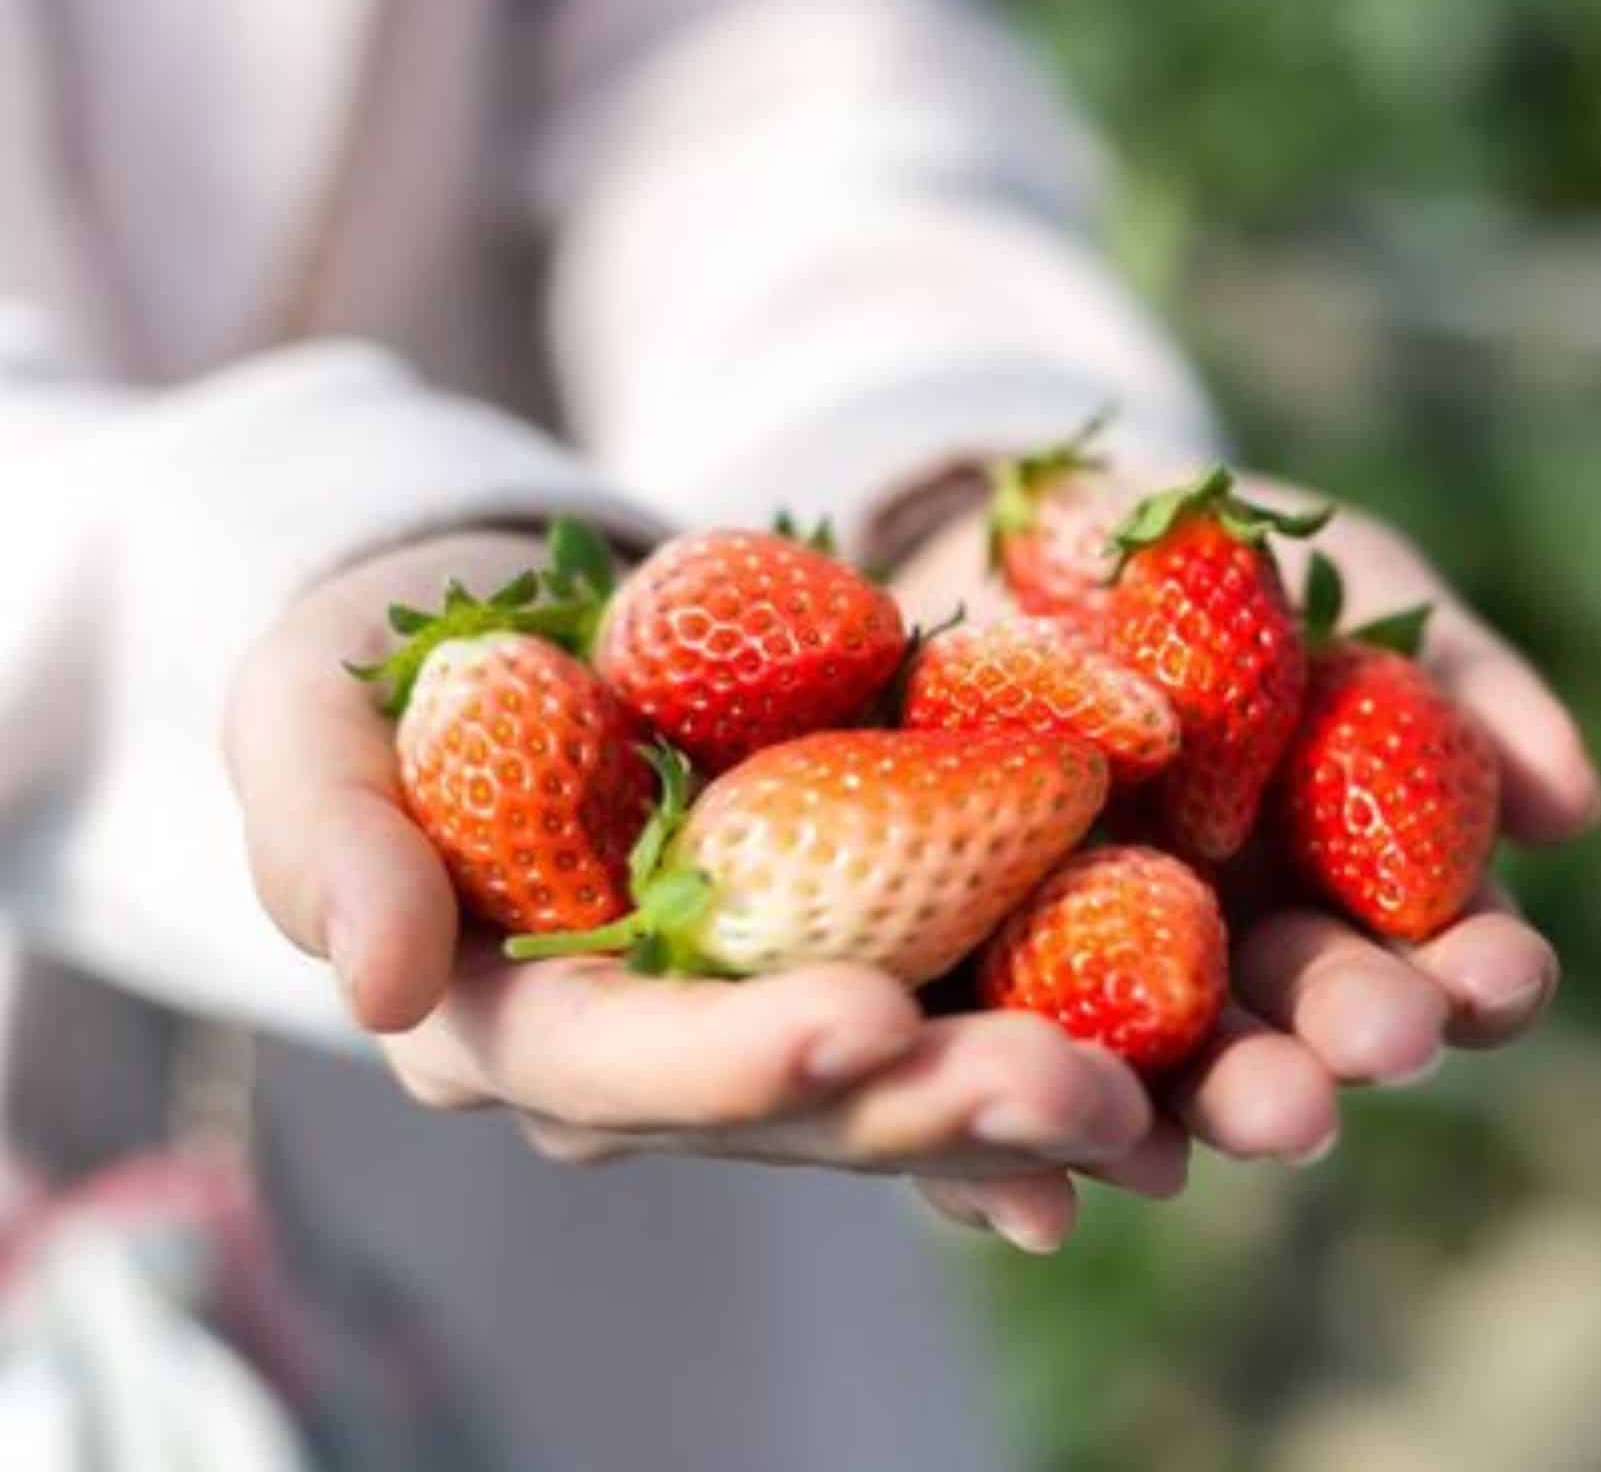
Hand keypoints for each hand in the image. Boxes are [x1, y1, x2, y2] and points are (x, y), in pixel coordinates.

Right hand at [223, 531, 1187, 1229]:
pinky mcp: (861, 950)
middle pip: (799, 1110)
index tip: (862, 1027)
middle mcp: (655, 1061)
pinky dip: (1060, 1037)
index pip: (616, 1070)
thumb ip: (325, 841)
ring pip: (906, 1085)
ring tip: (1162, 1104)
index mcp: (510, 1026)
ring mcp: (768, 1013)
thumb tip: (376, 984)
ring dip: (1032, 1095)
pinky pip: (965, 1008)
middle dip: (938, 1108)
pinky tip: (1167, 1083)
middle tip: (1085, 1095)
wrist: (501, 621)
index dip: (736, 1060)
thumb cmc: (374, 663)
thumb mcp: (302, 718)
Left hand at [887, 471, 1600, 1248]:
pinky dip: (1005, 1167)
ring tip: (1187, 1149)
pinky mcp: (962, 999)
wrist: (992, 531)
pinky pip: (982, 1092)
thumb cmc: (1208, 564)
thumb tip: (1577, 810)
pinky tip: (1033, 1206)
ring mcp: (1095, 987)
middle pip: (1292, 1038)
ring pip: (1149, 1085)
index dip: (1476, 974)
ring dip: (1181, 1123)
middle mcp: (1233, 962)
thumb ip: (1462, 681)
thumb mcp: (1350, 581)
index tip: (1497, 975)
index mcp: (1343, 889)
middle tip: (1353, 1063)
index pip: (1437, 957)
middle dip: (1320, 1059)